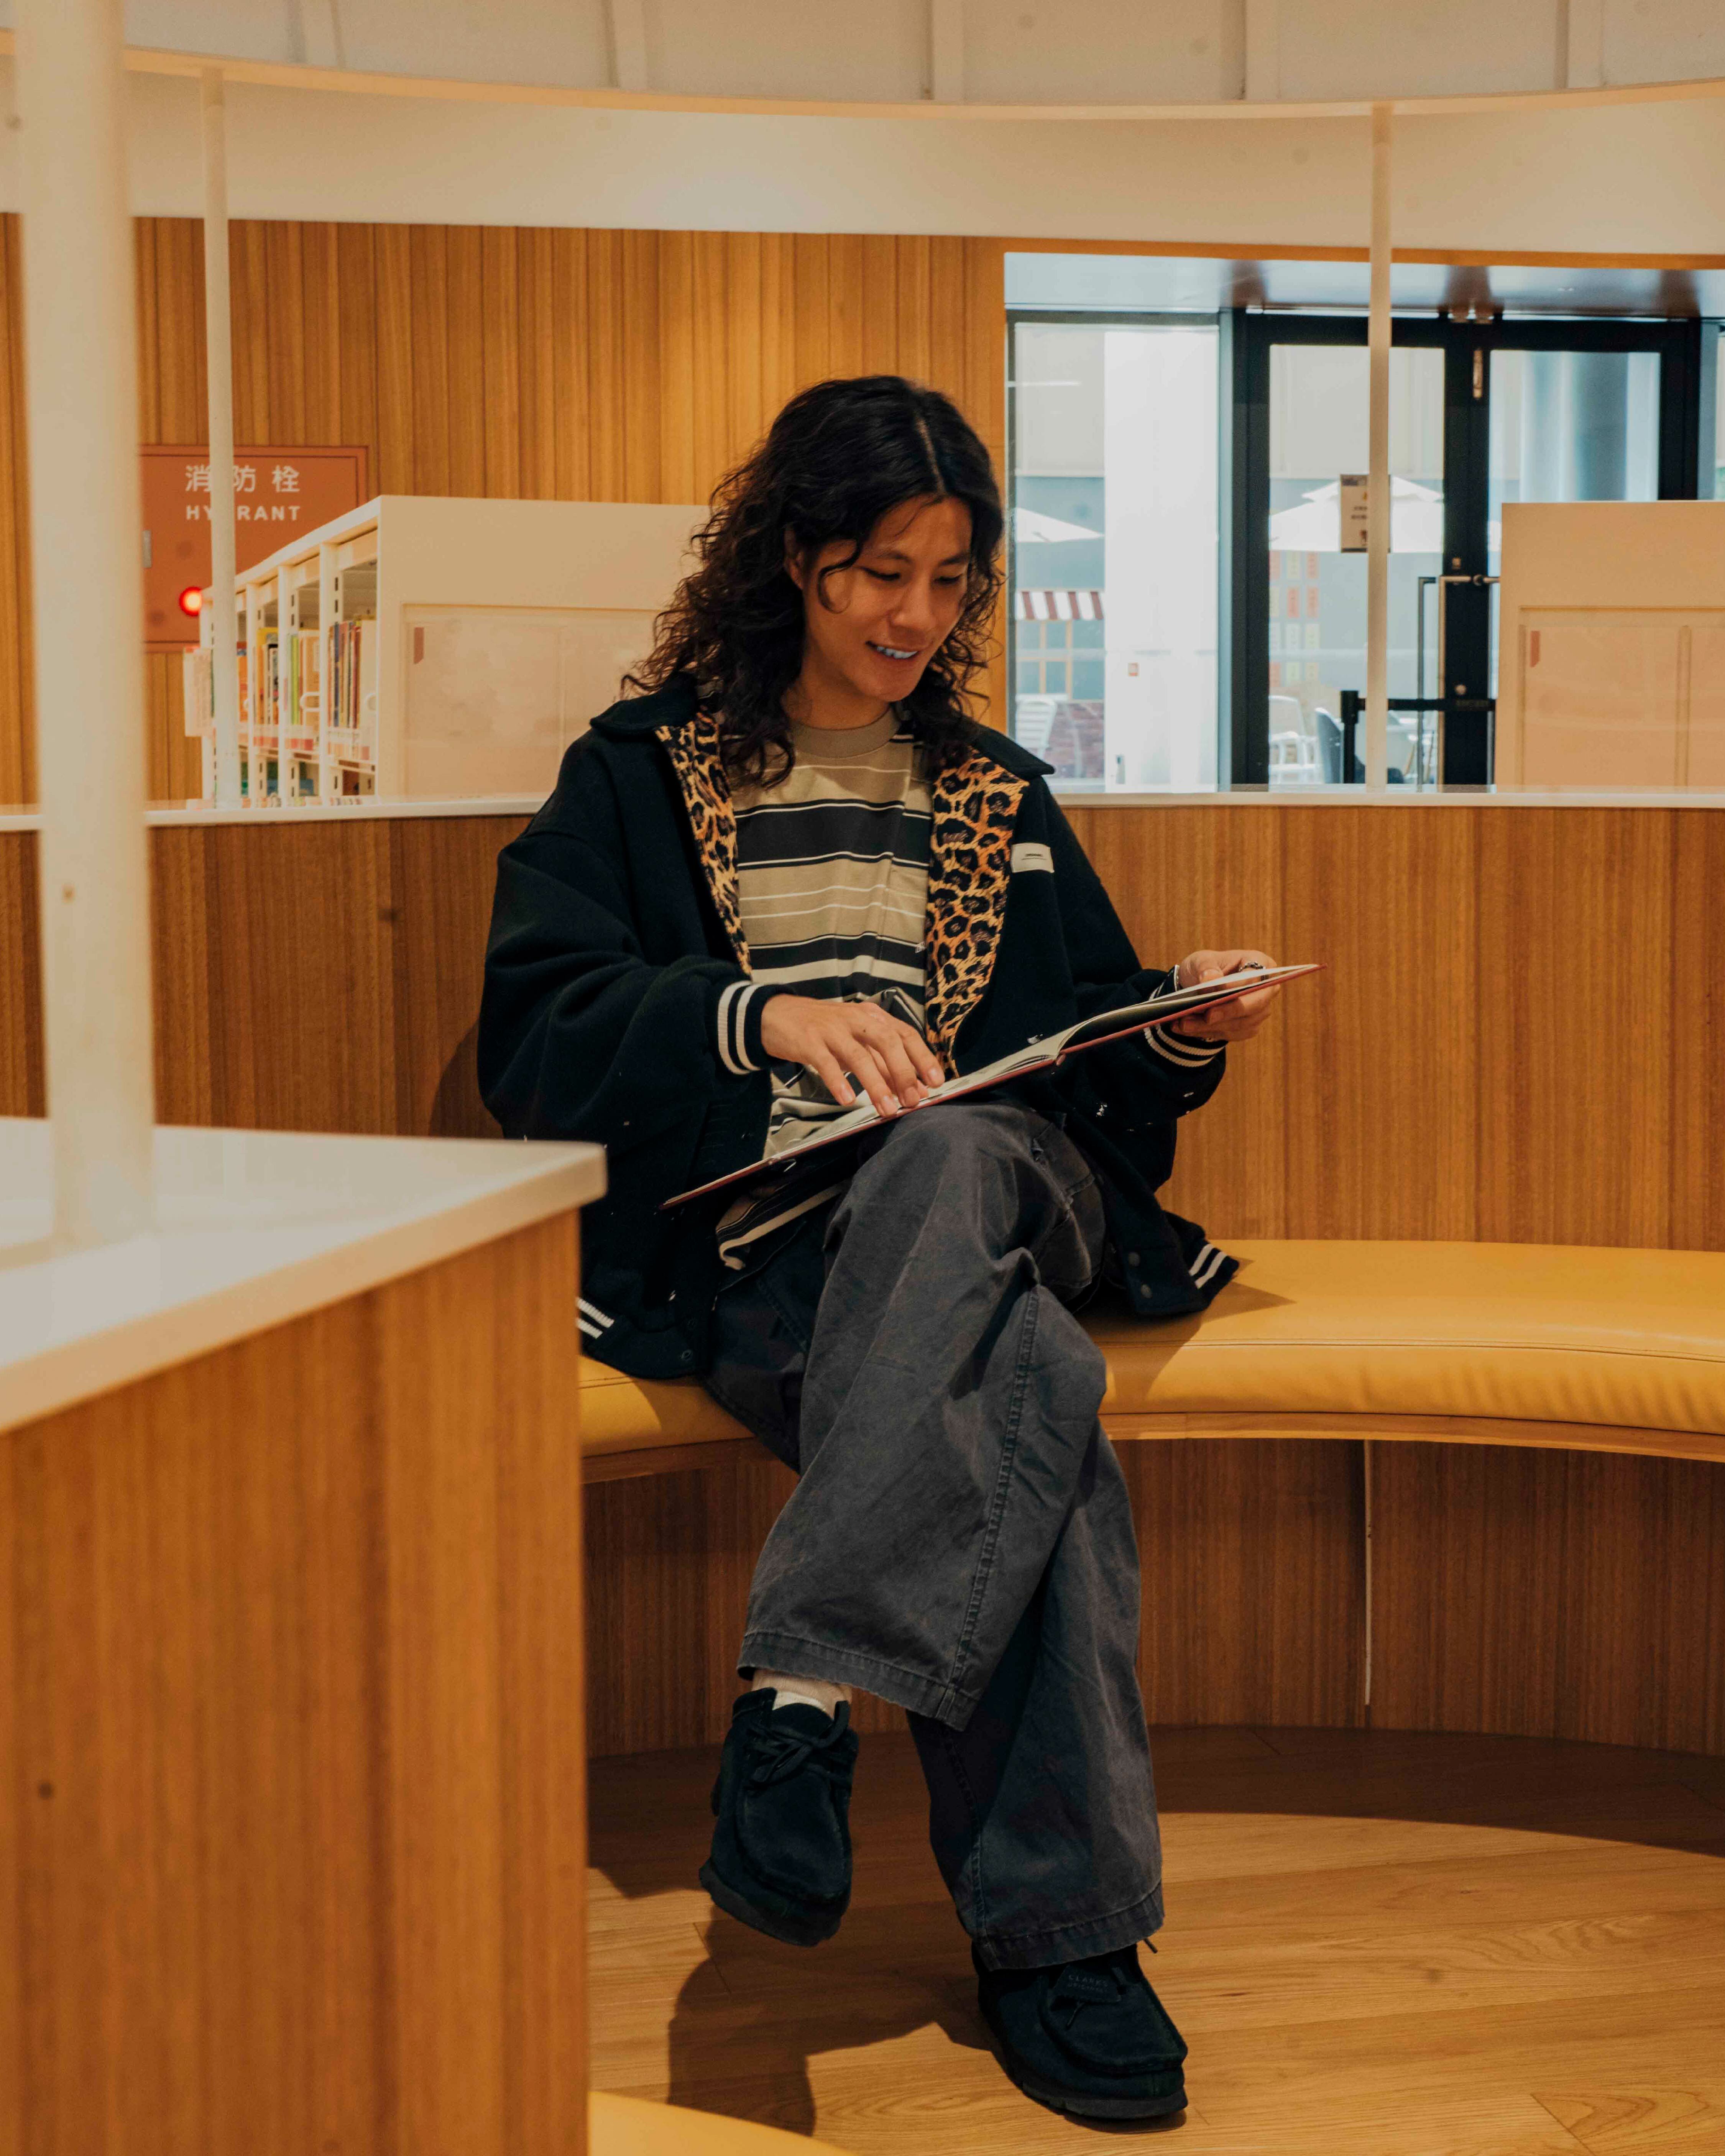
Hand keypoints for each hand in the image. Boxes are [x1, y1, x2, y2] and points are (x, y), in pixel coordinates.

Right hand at [758, 994, 944, 1118]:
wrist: (777, 1014)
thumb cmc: (824, 1031)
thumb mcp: (857, 1042)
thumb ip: (883, 1063)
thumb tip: (913, 1089)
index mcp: (872, 1017)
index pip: (905, 1034)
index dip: (923, 1058)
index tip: (936, 1082)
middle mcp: (856, 1019)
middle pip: (887, 1041)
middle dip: (903, 1072)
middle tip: (912, 1100)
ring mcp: (831, 1029)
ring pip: (859, 1055)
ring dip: (876, 1084)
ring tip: (885, 1109)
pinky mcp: (808, 1041)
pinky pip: (826, 1062)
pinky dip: (838, 1081)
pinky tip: (847, 1099)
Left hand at [1170, 949, 1281, 1043]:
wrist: (1201, 985)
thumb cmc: (1207, 968)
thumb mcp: (1202, 960)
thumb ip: (1207, 967)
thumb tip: (1211, 980)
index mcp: (1260, 964)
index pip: (1255, 977)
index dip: (1239, 985)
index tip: (1220, 989)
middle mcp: (1266, 990)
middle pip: (1254, 1005)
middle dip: (1228, 1012)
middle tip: (1207, 1016)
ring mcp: (1259, 1011)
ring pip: (1239, 1023)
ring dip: (1210, 1026)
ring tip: (1184, 1023)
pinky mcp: (1247, 1028)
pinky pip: (1229, 1034)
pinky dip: (1205, 1032)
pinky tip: (1185, 1028)